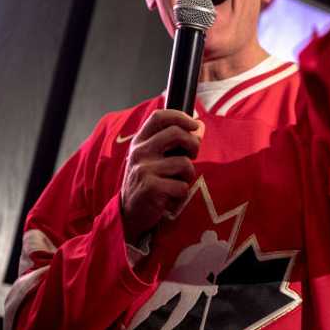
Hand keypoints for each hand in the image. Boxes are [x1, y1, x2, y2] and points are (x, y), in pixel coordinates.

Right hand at [120, 109, 202, 242]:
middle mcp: (140, 152)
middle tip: (193, 155)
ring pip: (184, 163)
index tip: (194, 125)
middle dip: (193, 144)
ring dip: (187, 175)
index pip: (159, 116)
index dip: (180, 117)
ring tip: (176, 182)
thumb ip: (174, 142)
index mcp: (140, 141)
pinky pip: (182, 186)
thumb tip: (200, 127)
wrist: (129, 213)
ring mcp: (144, 169)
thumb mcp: (154, 158)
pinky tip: (170, 197)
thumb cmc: (148, 182)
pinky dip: (182, 193)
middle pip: (176, 133)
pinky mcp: (151, 188)